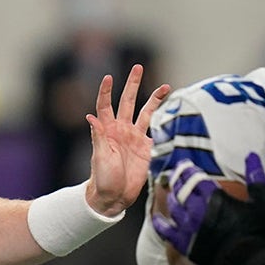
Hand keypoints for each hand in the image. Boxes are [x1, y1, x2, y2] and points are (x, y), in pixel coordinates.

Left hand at [85, 65, 170, 215]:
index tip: (108, 78)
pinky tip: (174, 110)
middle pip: (128, 101)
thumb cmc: (102, 178)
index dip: (106, 91)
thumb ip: (98, 136)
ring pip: (147, 112)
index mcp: (107, 130)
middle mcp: (122, 130)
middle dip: (132, 84)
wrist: (115, 197)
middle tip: (137, 67)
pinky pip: (158, 130)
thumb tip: (90, 117)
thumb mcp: (99, 157)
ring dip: (154, 99)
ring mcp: (135, 137)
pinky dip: (165, 120)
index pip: (105, 105)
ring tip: (166, 87)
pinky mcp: (148, 148)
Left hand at [153, 153, 264, 264]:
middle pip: (180, 190)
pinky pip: (166, 231)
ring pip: (173, 207)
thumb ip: (255, 176)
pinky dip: (160, 223)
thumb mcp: (262, 200)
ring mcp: (189, 228)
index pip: (193, 177)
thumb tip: (251, 156)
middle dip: (177, 180)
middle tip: (177, 176)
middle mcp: (197, 211)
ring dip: (171, 197)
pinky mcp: (185, 245)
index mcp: (214, 197)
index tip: (185, 165)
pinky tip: (158, 218)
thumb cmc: (259, 232)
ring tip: (172, 193)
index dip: (187, 169)